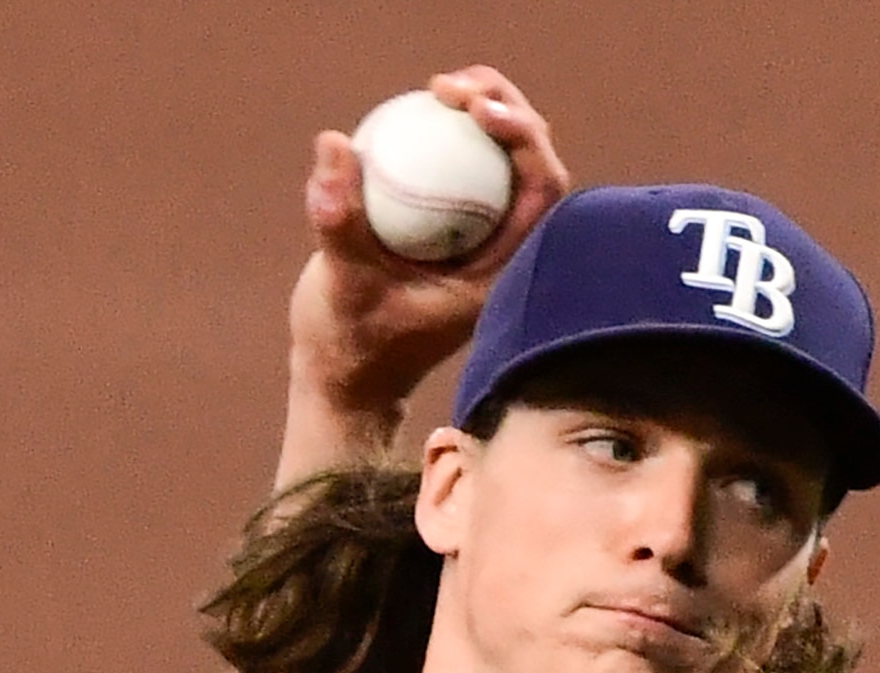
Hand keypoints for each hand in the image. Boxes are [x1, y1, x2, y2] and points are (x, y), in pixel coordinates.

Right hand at [286, 65, 571, 417]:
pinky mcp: (452, 232)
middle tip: (448, 87)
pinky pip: (463, 170)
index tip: (477, 110)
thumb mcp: (342, 284)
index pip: (542, 193)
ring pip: (499, 163)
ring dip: (480, 116)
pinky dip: (449, 136)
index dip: (524, 138)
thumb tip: (337, 142)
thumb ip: (339, 218)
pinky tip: (418, 109)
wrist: (346, 379)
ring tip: (437, 88)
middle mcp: (502, 254)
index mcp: (503, 275)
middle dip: (505, 109)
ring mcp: (479, 242)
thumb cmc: (351, 344)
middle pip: (530, 165)